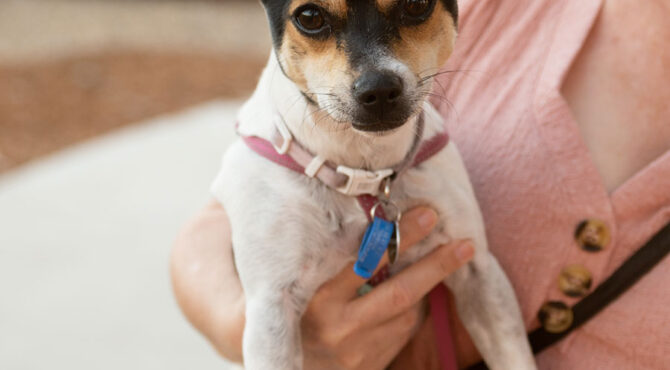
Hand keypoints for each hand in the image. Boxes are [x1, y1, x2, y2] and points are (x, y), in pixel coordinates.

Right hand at [170, 201, 474, 368]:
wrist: (275, 363)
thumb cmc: (276, 302)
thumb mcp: (276, 274)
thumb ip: (296, 245)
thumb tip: (300, 193)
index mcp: (312, 296)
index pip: (366, 262)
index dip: (399, 237)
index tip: (427, 213)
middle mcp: (335, 326)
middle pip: (399, 292)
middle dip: (434, 264)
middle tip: (463, 240)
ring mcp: (355, 350)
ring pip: (407, 312)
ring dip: (430, 284)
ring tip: (453, 254)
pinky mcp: (368, 366)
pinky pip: (404, 333)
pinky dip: (416, 307)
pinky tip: (419, 287)